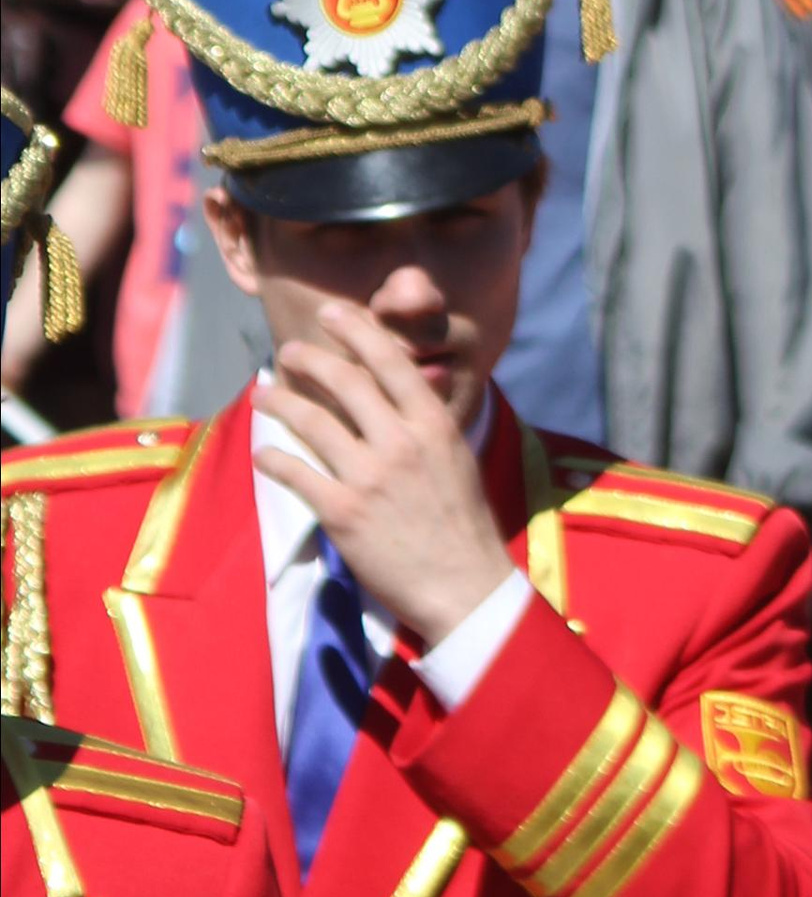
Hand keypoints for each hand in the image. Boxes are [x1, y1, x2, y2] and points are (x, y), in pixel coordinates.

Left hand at [250, 300, 517, 647]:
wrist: (462, 582)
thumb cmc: (463, 520)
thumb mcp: (455, 456)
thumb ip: (426, 421)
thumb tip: (404, 390)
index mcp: (433, 423)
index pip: (389, 362)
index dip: (356, 331)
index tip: (332, 314)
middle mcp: (400, 442)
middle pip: (346, 382)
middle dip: (311, 359)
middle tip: (289, 350)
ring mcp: (369, 477)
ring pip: (313, 423)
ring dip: (282, 403)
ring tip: (263, 393)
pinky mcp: (343, 513)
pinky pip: (298, 474)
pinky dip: (275, 459)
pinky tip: (264, 452)